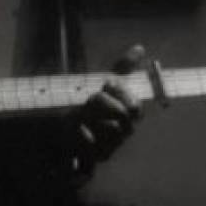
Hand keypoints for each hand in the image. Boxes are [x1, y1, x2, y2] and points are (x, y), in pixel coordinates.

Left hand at [68, 45, 144, 174]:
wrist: (65, 128)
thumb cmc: (90, 106)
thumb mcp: (106, 84)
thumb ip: (123, 67)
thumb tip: (140, 48)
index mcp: (129, 115)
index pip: (134, 104)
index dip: (120, 92)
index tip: (105, 84)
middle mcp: (124, 131)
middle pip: (121, 114)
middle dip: (102, 102)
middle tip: (88, 99)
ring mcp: (112, 146)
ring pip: (109, 129)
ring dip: (91, 117)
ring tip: (80, 114)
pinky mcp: (96, 158)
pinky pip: (92, 145)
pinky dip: (83, 134)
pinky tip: (77, 128)